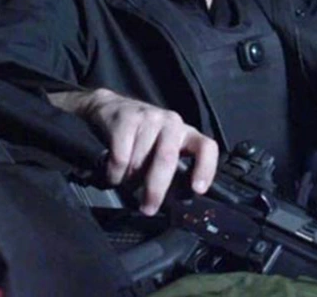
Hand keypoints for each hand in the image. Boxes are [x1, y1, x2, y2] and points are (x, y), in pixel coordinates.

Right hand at [50, 88, 218, 214]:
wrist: (110, 107)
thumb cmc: (142, 137)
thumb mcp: (163, 149)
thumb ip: (173, 170)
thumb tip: (175, 203)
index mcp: (187, 133)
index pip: (206, 147)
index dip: (205, 168)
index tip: (197, 190)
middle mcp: (172, 123)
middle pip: (167, 158)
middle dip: (156, 188)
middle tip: (148, 208)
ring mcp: (149, 118)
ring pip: (140, 161)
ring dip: (130, 181)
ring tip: (126, 183)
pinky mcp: (126, 119)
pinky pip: (120, 157)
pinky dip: (115, 174)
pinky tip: (114, 175)